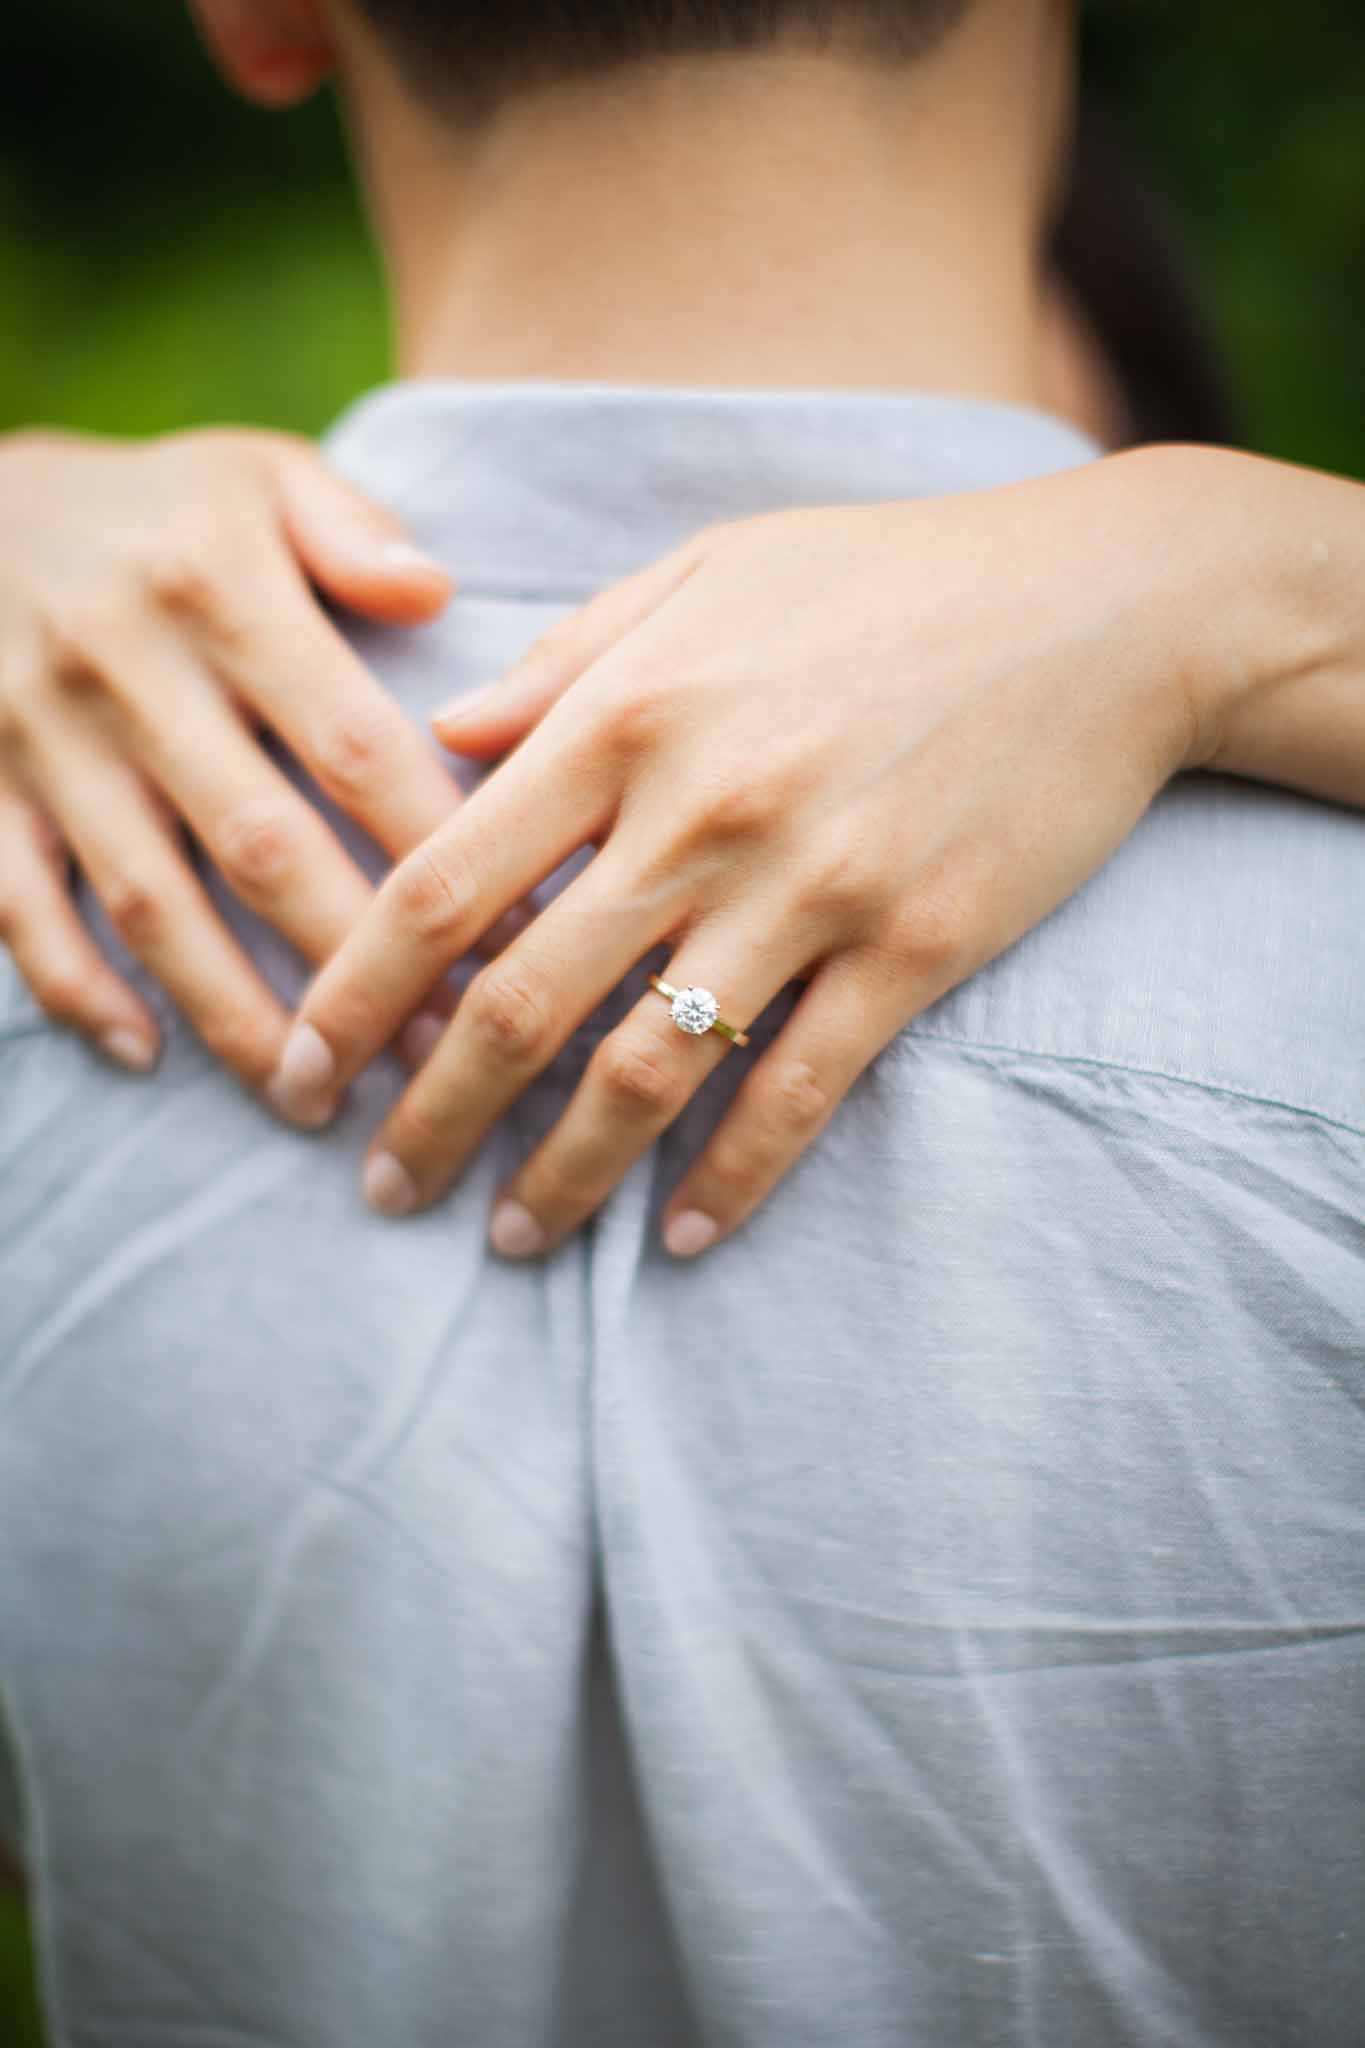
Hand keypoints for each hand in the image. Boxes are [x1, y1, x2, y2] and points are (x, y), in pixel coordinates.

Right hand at [0, 426, 460, 1084]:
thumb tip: (437, 594)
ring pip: (148, 899)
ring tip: (311, 1094)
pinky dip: (73, 983)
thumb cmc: (154, 506)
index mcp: (221, 594)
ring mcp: (44, 740)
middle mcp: (130, 673)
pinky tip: (143, 1053)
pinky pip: (16, 903)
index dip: (431, 849)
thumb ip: (351, 528)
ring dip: (230, 1008)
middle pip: (259, 844)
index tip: (513, 935)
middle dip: (352, 963)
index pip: (351, 745)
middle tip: (431, 1054)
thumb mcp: (255, 472)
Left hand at [271, 447, 1238, 1256]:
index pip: (447, 879)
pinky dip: (733, 1181)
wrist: (1104, 606)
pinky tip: (684, 1238)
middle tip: (378, 1187)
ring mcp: (811, 888)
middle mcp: (700, 811)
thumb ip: (563, 661)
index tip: (308, 1067)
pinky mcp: (913, 948)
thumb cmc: (889, 576)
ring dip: (561, 1175)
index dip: (358, 989)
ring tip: (508, 1236)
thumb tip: (442, 739)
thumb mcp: (706, 570)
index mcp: (626, 712)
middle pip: (520, 1002)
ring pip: (646, 1073)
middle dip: (430, 1115)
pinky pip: (799, 1094)